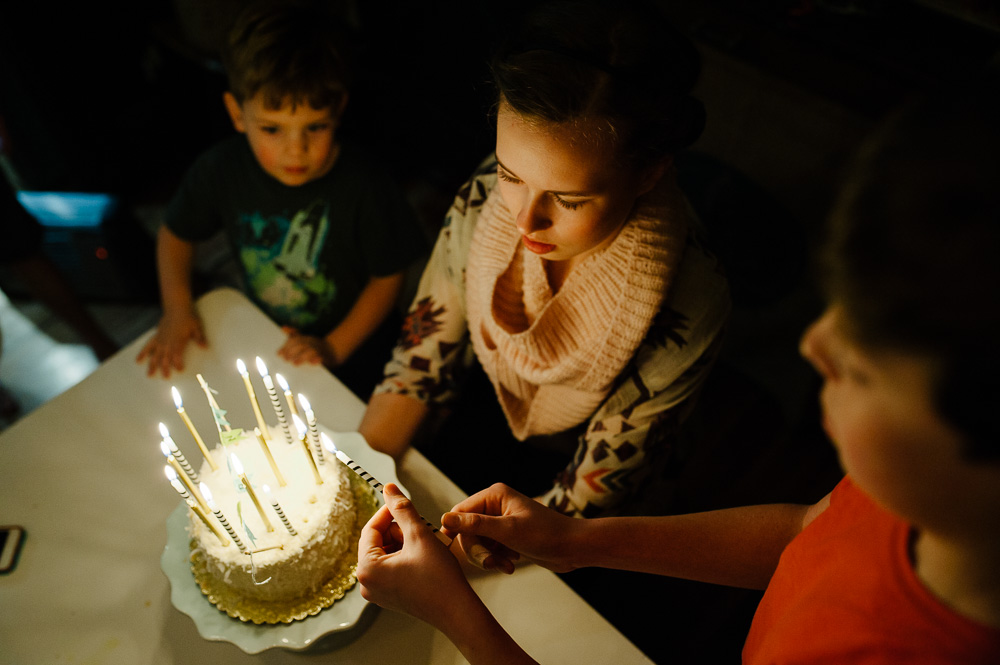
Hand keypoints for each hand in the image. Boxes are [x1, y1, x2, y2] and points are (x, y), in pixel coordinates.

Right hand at [135, 309, 205, 377]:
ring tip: (149, 374)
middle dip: (165, 367)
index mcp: (177, 341)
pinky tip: (138, 360)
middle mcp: (167, 342)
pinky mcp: (156, 337)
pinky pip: (148, 346)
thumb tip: (205, 347)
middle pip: (165, 357)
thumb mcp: (196, 328)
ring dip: (152, 364)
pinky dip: (143, 353)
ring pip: (155, 354)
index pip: (177, 354)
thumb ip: (200, 338)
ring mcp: (160, 340)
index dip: (178, 362)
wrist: (176, 308)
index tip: (180, 370)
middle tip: (165, 377)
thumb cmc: (188, 318)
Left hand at [277, 327, 336, 366]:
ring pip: (311, 350)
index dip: (287, 346)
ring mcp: (320, 349)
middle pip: (302, 344)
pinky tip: (312, 362)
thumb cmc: (316, 347)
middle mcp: (313, 342)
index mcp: (307, 338)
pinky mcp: (327, 356)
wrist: (334, 351)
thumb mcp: (306, 340)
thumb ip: (295, 335)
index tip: (279, 354)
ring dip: (302, 356)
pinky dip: (317, 359)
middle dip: (293, 351)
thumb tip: (283, 327)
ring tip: (295, 363)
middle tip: (285, 359)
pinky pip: (322, 357)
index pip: (295, 340)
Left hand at [357, 484, 477, 626]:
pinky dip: (404, 556)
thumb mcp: (419, 535)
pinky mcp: (389, 596)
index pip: (370, 529)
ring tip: (424, 543)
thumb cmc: (439, 578)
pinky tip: (423, 555)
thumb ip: (402, 509)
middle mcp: (367, 583)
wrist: (456, 610)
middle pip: (376, 542)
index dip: (387, 512)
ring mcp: (377, 592)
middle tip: (419, 527)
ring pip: (384, 553)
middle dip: (397, 530)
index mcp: (367, 569)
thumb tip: (388, 489)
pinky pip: (390, 567)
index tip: (401, 502)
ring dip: (402, 542)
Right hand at [443, 483, 579, 573]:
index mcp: (494, 495)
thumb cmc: (544, 534)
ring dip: (488, 557)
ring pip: (478, 543)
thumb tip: (444, 519)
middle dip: (477, 549)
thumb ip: (475, 525)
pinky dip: (497, 559)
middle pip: (467, 530)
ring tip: (505, 565)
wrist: (573, 548)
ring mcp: (501, 521)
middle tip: (490, 562)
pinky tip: (511, 565)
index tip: (455, 551)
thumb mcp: (507, 531)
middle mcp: (495, 505)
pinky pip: (490, 549)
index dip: (455, 532)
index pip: (460, 512)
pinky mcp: (507, 536)